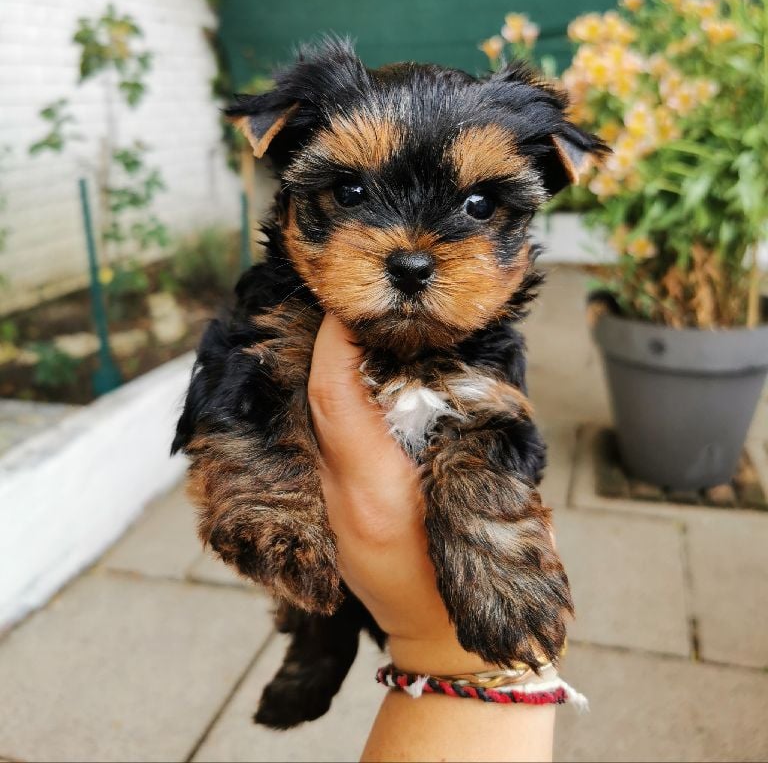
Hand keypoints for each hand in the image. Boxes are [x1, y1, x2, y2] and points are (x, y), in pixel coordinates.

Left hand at [308, 312, 487, 673]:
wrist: (445, 647)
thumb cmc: (483, 576)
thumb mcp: (485, 498)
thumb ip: (472, 439)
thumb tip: (464, 374)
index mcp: (376, 490)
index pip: (334, 396)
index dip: (334, 342)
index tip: (349, 305)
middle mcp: (341, 496)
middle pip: (316, 402)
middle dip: (328, 348)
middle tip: (355, 308)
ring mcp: (331, 510)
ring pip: (316, 422)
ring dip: (333, 375)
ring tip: (360, 337)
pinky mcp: (332, 516)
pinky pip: (325, 446)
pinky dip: (339, 409)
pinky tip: (364, 388)